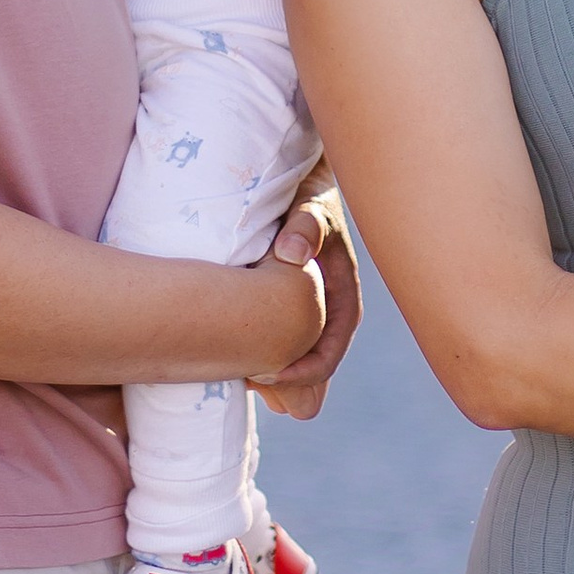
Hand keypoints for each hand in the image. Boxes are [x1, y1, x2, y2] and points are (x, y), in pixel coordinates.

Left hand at [250, 164, 362, 418]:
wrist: (303, 188)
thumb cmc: (308, 199)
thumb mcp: (311, 209)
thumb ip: (306, 227)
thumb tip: (293, 254)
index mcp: (342, 303)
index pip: (326, 358)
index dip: (299, 376)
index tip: (263, 375)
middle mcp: (329, 318)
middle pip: (309, 371)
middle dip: (281, 385)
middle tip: (242, 381)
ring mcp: (309, 317)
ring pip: (293, 363)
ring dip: (269, 377)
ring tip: (234, 376)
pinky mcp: (290, 312)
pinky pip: (279, 348)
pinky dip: (259, 359)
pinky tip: (231, 361)